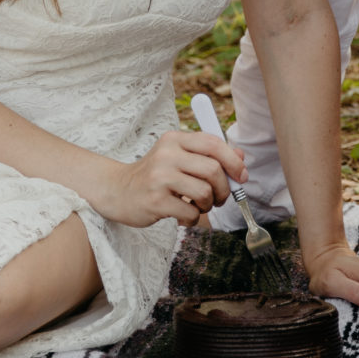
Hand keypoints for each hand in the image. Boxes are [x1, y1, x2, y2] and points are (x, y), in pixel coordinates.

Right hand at [92, 130, 244, 228]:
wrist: (117, 192)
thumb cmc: (155, 176)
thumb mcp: (179, 158)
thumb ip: (208, 155)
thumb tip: (241, 157)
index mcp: (174, 139)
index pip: (214, 143)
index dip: (233, 161)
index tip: (241, 176)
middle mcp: (166, 154)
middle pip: (213, 170)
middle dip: (224, 189)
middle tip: (218, 198)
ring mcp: (160, 177)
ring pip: (205, 192)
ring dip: (208, 205)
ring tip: (197, 206)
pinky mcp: (155, 201)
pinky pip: (191, 213)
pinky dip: (192, 218)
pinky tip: (182, 216)